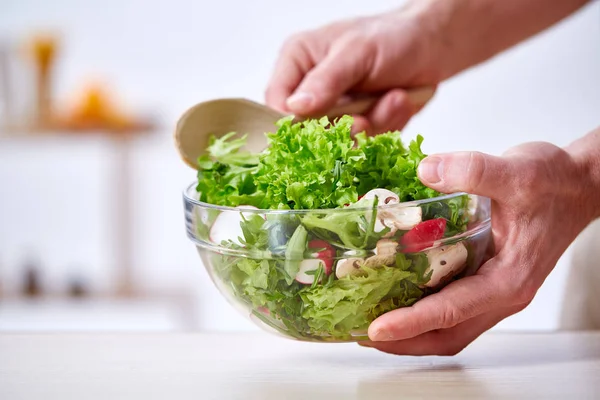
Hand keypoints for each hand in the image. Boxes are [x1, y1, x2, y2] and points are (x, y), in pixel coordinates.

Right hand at [265, 2, 444, 133]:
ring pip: (340, 141)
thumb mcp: (356, 52)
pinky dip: (387, 126)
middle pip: (308, 131)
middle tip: (365, 119)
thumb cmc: (392, 36)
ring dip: (373, 125)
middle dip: (343, 129)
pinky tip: (400, 102)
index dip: (293, 125)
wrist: (433, 44)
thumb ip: (326, 80)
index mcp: (298, 63)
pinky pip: (366, 143)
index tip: (318, 132)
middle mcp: (312, 90)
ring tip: (394, 98)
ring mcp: (337, 111)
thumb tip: (296, 107)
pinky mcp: (360, 125)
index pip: (277, 103)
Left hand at [360, 131, 599, 354]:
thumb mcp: (518, 171)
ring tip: (372, 325)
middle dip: (403, 340)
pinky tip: (397, 296)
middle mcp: (502, 293)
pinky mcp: (487, 280)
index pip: (453, 310)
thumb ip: (474, 169)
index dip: (411, 322)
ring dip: (411, 332)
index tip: (376, 328)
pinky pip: (452, 308)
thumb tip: (426, 170)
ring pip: (450, 327)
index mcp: (509, 278)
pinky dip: (422, 312)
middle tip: (361, 332)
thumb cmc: (554, 183)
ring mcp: (494, 290)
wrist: (577, 185)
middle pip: (447, 335)